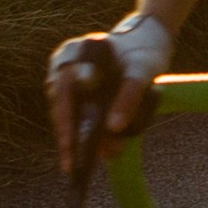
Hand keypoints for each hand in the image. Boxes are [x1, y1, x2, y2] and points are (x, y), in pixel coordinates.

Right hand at [49, 12, 167, 187]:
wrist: (147, 41)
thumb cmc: (143, 52)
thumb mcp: (142, 71)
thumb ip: (129, 96)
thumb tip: (112, 130)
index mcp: (75, 51)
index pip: (63, 89)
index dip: (65, 120)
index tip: (69, 144)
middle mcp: (64, 65)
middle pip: (59, 106)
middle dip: (68, 136)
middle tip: (71, 167)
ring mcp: (67, 79)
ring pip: (66, 114)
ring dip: (75, 138)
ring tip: (81, 167)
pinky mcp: (77, 93)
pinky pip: (76, 116)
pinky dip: (84, 133)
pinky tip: (92, 153)